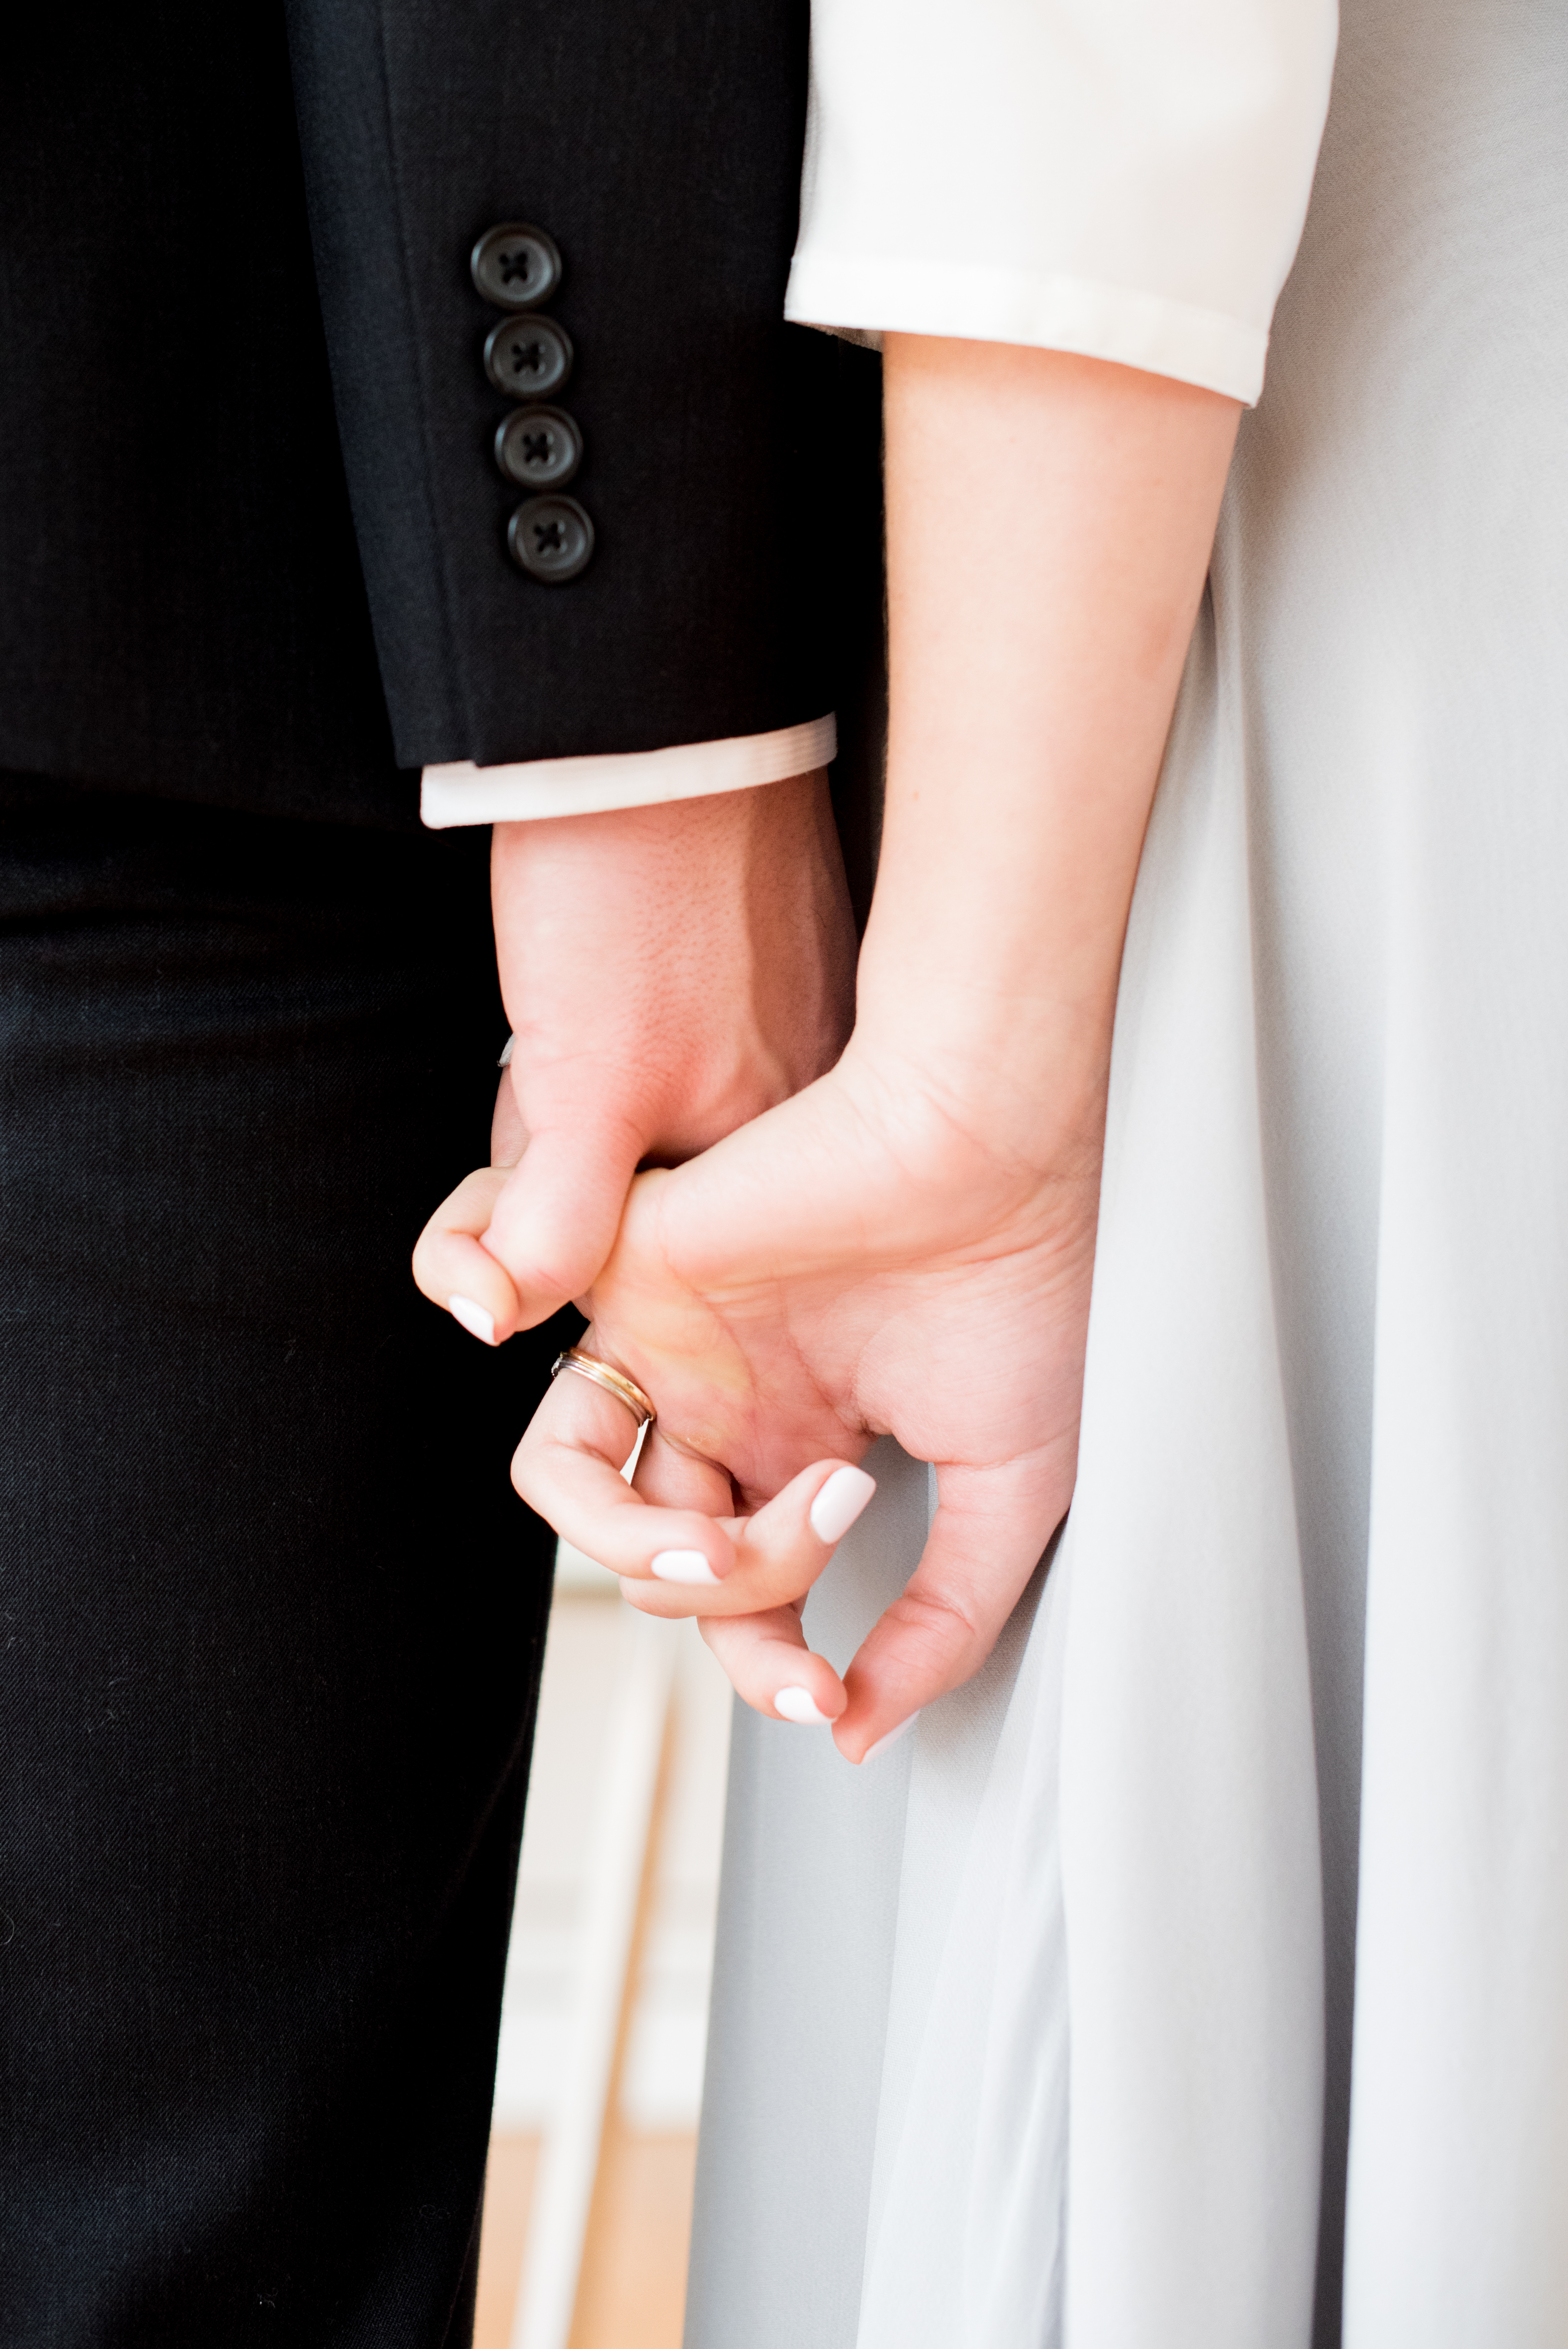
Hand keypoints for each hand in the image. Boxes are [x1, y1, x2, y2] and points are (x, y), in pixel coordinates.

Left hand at [412, 773, 854, 1339]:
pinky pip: (677, 1051)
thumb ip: (548, 1228)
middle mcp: (807, 1117)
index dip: (553, 1220)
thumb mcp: (573, 1091)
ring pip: (653, 1118)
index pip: (640, 1264)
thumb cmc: (621, 891)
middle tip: (555, 1053)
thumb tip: (497, 1321)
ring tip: (576, 1002)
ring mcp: (804, 1040)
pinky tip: (606, 974)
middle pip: (647, 1191)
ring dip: (584, 1083)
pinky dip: (620, 1030)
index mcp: (775, 1165)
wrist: (654, 729)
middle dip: (570, 1145)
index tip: (528, 1162)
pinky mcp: (785, 976)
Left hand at [507, 1040, 1101, 1759]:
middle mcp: (745, 1403)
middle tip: (808, 1660)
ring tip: (744, 1556)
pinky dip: (605, 1521)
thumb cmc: (1025, 1284)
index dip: (788, 1667)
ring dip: (676, 1582)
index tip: (837, 1700)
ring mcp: (684, 1359)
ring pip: (608, 1523)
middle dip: (742, 1645)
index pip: (766, 1590)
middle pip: (683, 1574)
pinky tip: (702, 1523)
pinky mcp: (629, 1313)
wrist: (984, 1148)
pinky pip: (562, 1455)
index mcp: (825, 1437)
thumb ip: (944, 1620)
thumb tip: (862, 1728)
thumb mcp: (1013, 1491)